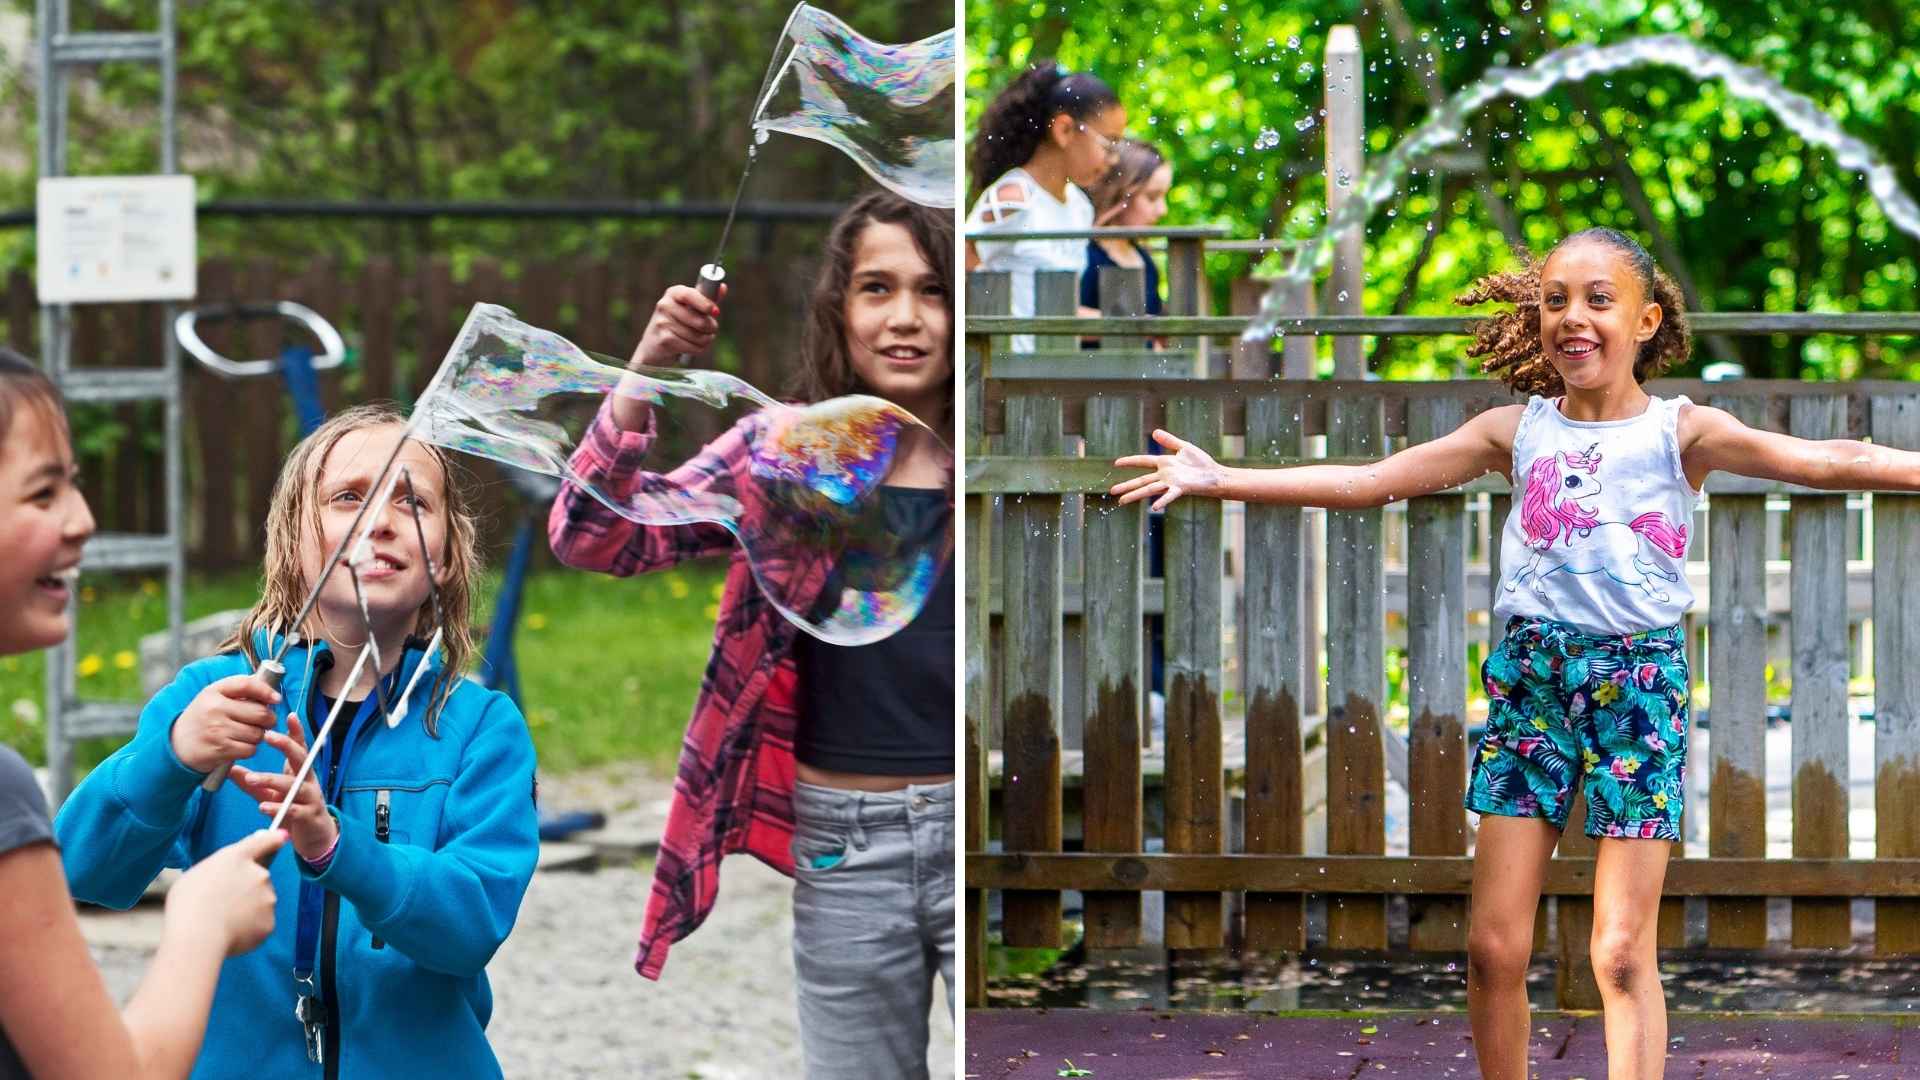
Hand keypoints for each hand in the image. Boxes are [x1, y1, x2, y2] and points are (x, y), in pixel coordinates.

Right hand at [164, 829, 284, 955]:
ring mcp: (268, 898)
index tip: (282, 837)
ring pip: (260, 902)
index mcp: (239, 857)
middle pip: (258, 878)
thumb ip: (221, 867)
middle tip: (221, 903)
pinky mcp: (269, 922)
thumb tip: (233, 871)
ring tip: (220, 920)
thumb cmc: (188, 905)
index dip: (274, 839)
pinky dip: (248, 929)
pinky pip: (259, 923)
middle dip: (246, 888)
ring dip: (247, 909)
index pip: (264, 841)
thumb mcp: (198, 873)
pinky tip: (229, 933)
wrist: (197, 938)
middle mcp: (259, 874)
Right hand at [170, 674, 282, 775]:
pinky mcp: (220, 749)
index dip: (266, 691)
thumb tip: (270, 690)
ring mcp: (217, 730)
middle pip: (260, 713)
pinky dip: (250, 749)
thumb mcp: (213, 697)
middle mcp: (215, 709)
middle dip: (268, 719)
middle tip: (264, 721)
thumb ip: (239, 690)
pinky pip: (250, 749)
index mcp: (214, 692)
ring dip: (258, 735)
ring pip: (258, 733)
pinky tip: (240, 745)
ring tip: (247, 733)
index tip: (276, 698)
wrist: (177, 745)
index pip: (247, 684)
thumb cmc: (203, 718)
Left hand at [231, 714, 337, 862]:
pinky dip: (278, 807)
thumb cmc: (293, 808)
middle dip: (286, 745)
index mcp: (299, 772)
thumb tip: (231, 768)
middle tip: (267, 736)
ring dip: (272, 780)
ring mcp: (310, 797)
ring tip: (251, 778)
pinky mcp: (308, 815)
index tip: (289, 715)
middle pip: (300, 758)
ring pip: (294, 784)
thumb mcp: (270, 793)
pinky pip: (293, 809)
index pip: (299, 747)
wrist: (314, 835)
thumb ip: (252, 782)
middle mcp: (308, 781)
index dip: (296, 732)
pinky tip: (263, 807)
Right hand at [612, 284, 728, 432]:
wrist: (653, 347)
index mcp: (673, 293)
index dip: (705, 304)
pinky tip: (692, 347)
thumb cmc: (677, 324)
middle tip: (710, 330)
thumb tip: (723, 287)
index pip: (690, 295)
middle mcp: (665, 305)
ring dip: (705, 341)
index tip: (716, 312)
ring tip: (700, 339)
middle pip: (700, 320)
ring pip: (698, 336)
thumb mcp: (690, 308)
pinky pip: (693, 347)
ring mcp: (662, 323)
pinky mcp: (664, 340)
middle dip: (711, 328)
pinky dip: (698, 349)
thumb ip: (706, 298)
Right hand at [1110, 429, 1224, 509]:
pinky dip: (1162, 501)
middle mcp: (1164, 475)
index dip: (1130, 461)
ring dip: (1135, 494)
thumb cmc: (1201, 462)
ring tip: (1122, 501)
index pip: (1143, 461)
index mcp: (1164, 463)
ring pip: (1149, 489)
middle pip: (1141, 480)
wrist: (1215, 474)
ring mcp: (1171, 482)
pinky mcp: (1180, 488)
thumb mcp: (1184, 447)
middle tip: (1112, 491)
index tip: (1116, 463)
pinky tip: (1154, 508)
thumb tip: (1154, 432)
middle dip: (1127, 485)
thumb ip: (1169, 441)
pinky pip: (1169, 495)